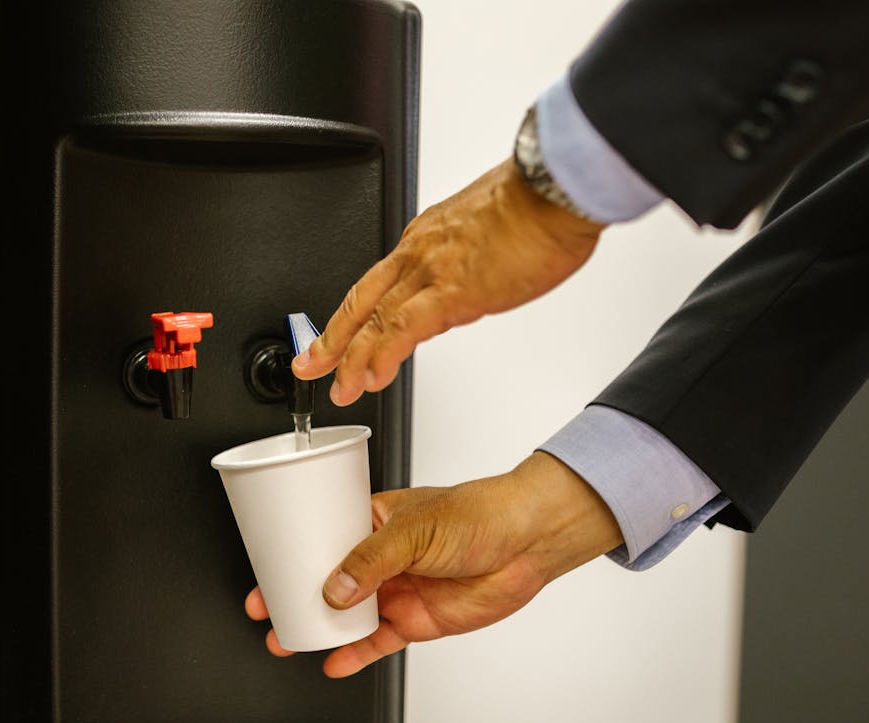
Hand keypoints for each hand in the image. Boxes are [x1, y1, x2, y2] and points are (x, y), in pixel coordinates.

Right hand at [244, 452, 622, 676]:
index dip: (291, 555)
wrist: (527, 542)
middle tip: (267, 610)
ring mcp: (397, 590)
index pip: (321, 538)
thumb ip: (372, 561)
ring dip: (319, 629)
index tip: (266, 570)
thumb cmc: (480, 514)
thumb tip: (336, 589)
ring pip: (348, 615)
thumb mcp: (415, 529)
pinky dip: (355, 654)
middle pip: (328, 581)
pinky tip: (335, 661)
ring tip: (289, 640)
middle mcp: (382, 558)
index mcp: (374, 521)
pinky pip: (377, 641)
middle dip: (295, 596)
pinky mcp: (416, 620)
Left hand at [291, 159, 604, 404]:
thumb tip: (475, 283)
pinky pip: (402, 330)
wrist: (556, 188)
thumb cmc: (539, 206)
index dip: (360, 314)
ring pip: (373, 319)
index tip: (349, 335)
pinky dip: (382, 356)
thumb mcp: (491, 233)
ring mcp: (431, 272)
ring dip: (351, 359)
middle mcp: (419, 252)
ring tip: (340, 388)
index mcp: (426, 237)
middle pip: (361, 300)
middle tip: (312, 364)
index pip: (380, 283)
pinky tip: (373, 378)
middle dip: (333, 338)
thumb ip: (472, 262)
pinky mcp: (451, 293)